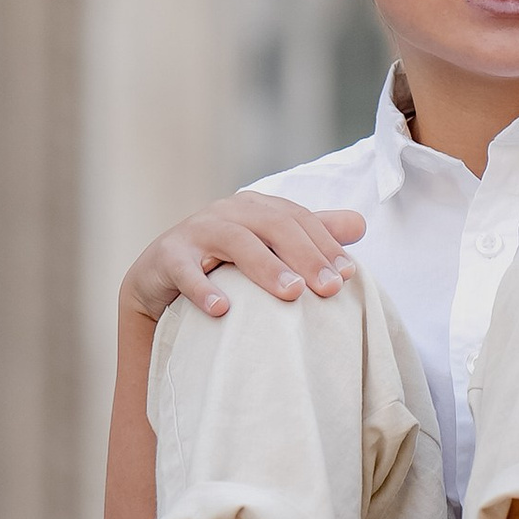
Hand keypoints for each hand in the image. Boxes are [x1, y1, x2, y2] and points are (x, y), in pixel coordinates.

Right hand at [120, 197, 367, 323]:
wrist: (159, 279)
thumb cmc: (222, 265)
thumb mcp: (268, 249)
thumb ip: (310, 235)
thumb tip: (359, 223)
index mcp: (256, 207)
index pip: (298, 219)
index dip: (325, 244)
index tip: (348, 276)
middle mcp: (227, 212)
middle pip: (272, 224)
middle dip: (305, 255)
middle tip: (329, 289)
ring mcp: (195, 231)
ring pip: (234, 241)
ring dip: (265, 266)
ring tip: (291, 293)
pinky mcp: (166, 256)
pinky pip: (185, 270)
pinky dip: (203, 288)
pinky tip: (222, 310)